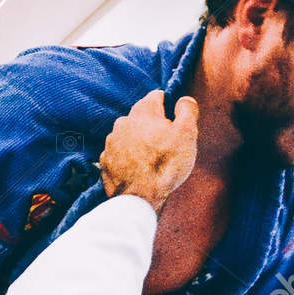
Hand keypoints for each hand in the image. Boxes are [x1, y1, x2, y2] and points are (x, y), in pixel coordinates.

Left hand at [99, 90, 198, 210]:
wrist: (139, 198)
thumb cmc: (165, 165)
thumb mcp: (186, 134)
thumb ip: (187, 110)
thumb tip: (184, 100)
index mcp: (143, 111)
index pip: (157, 96)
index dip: (169, 107)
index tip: (175, 122)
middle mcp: (123, 122)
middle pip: (142, 117)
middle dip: (153, 126)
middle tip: (165, 146)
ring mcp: (111, 142)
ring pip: (129, 135)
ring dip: (139, 142)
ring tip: (151, 161)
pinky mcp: (106, 161)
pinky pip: (119, 153)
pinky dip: (128, 158)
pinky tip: (138, 170)